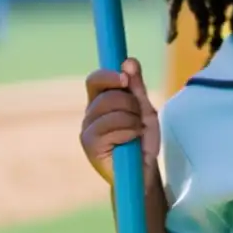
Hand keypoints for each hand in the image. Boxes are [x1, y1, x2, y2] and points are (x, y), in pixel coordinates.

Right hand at [81, 58, 159, 189]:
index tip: (125, 79)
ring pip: (112, 110)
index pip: (95, 80)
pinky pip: (113, 127)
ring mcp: (87, 130)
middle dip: (132, 104)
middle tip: (139, 119)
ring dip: (133, 120)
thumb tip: (128, 60)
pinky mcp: (90, 145)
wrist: (142, 171)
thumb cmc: (142, 140)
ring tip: (136, 131)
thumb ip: (136, 86)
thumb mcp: (144, 109)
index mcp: (101, 102)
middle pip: (109, 95)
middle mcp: (90, 114)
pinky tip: (131, 141)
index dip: (109, 75)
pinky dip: (129, 131)